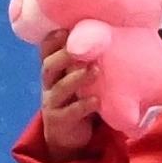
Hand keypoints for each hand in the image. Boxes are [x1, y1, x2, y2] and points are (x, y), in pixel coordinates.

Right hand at [30, 33, 107, 153]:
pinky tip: (97, 100)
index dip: (53, 39)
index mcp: (53, 70)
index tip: (66, 28)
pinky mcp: (60, 121)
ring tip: (95, 69)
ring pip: (59, 88)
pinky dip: (83, 106)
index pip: (46, 51)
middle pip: (49, 66)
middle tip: (83, 47)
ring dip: (77, 78)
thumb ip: (88, 60)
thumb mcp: (79, 77)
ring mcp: (52, 103)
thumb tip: (115, 34)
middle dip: (64, 55)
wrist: (68, 135)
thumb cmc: (78, 98)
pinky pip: (70, 112)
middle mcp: (49, 84)